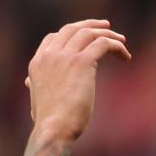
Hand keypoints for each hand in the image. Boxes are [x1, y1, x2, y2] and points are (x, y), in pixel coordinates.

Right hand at [25, 19, 130, 141]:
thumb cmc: (49, 122)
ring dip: (108, 35)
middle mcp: (49, 56)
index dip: (72, 34)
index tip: (87, 38)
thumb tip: (29, 83)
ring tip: (122, 41)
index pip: (53, 37)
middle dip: (90, 26)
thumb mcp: (36, 99)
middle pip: (71, 29)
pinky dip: (116, 46)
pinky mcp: (81, 63)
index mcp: (37, 63)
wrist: (54, 129)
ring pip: (89, 33)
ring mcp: (64, 57)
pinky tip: (125, 57)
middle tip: (107, 28)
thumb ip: (34, 86)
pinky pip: (103, 44)